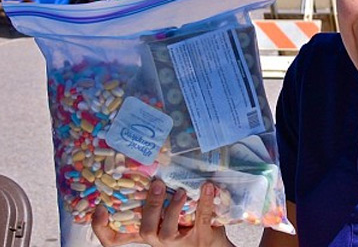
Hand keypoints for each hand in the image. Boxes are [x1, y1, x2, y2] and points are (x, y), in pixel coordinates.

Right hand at [93, 180, 233, 246]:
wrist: (215, 245)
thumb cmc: (188, 224)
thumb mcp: (168, 212)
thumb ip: (158, 196)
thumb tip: (151, 163)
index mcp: (148, 231)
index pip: (115, 239)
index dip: (102, 228)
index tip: (99, 208)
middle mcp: (159, 240)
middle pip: (145, 230)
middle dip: (151, 206)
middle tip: (157, 184)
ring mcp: (180, 242)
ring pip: (168, 231)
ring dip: (174, 208)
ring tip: (181, 191)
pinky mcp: (202, 238)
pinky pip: (201, 219)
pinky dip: (204, 201)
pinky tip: (208, 187)